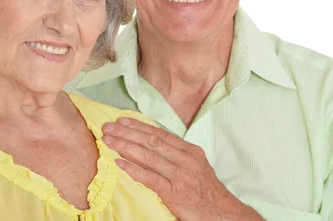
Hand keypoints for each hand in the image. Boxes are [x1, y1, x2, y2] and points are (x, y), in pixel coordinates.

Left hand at [102, 117, 262, 220]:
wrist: (224, 214)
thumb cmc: (207, 192)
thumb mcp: (196, 167)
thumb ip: (177, 155)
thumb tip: (153, 145)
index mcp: (190, 151)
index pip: (160, 134)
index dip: (139, 126)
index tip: (122, 120)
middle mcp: (185, 159)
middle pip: (151, 141)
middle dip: (127, 133)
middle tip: (108, 127)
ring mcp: (180, 175)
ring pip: (148, 156)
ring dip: (125, 147)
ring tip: (108, 141)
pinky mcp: (175, 192)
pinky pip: (150, 178)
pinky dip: (133, 169)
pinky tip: (119, 163)